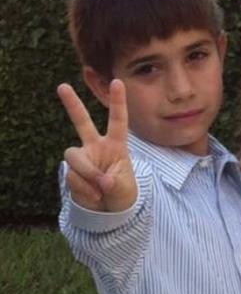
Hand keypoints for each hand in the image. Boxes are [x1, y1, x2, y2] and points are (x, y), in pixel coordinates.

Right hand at [57, 80, 136, 211]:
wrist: (108, 211)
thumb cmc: (122, 194)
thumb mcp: (125, 190)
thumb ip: (114, 183)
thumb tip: (102, 182)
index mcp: (115, 145)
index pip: (117, 121)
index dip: (118, 102)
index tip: (117, 82)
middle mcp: (96, 147)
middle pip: (81, 122)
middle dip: (72, 104)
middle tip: (62, 86)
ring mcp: (83, 158)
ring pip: (74, 156)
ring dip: (87, 173)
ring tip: (100, 191)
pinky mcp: (72, 172)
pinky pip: (73, 176)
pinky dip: (84, 189)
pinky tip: (94, 197)